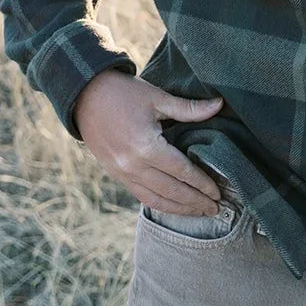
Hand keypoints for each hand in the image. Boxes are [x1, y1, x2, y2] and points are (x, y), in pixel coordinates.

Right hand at [74, 70, 224, 214]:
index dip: (202, 184)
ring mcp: (123, 173)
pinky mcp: (116, 175)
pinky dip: (160, 204)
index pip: (182, 172)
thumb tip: (219, 105)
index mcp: (146, 147)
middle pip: (172, 191)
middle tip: (216, 208)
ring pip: (156, 199)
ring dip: (179, 208)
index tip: (218, 193)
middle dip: (195, 202)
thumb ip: (189, 108)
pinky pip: (141, 196)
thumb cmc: (124, 93)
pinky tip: (173, 205)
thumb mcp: (158, 98)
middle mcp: (134, 166)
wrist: (85, 97)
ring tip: (199, 212)